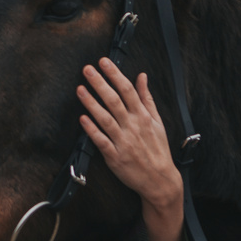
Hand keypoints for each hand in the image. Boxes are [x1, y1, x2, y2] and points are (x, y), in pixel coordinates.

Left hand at [78, 59, 185, 240]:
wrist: (160, 179)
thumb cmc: (157, 148)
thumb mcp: (157, 121)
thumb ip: (146, 98)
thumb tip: (142, 76)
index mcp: (143, 116)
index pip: (128, 90)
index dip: (115, 74)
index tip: (104, 61)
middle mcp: (133, 127)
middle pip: (114, 101)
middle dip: (100, 83)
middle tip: (87, 69)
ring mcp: (123, 142)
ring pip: (106, 119)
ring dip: (92, 103)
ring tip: (80, 89)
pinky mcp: (115, 157)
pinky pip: (101, 141)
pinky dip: (92, 130)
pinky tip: (82, 118)